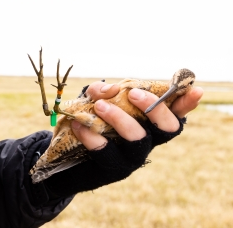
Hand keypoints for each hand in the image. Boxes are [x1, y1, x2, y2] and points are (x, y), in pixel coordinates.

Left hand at [43, 81, 202, 196]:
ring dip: (120, 119)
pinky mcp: (111, 170)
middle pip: (166, 130)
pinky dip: (91, 135)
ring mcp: (130, 158)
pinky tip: (78, 124)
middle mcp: (146, 142)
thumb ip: (101, 91)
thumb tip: (112, 89)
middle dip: (154, 108)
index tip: (196, 90)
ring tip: (99, 106)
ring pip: (137, 140)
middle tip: (134, 93)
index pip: (174, 115)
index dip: (186, 105)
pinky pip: (105, 152)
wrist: (64, 156)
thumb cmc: (87, 123)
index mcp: (148, 125)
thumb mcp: (92, 101)